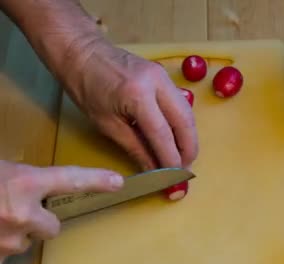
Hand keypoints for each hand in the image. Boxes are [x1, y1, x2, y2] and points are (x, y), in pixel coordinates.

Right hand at [0, 160, 122, 263]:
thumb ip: (19, 179)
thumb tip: (30, 183)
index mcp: (24, 184)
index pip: (71, 180)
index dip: (96, 180)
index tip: (117, 182)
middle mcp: (23, 214)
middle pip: (52, 227)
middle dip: (38, 223)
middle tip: (10, 211)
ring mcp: (8, 241)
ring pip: (22, 244)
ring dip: (10, 236)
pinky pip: (2, 257)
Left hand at [62, 38, 198, 170]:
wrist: (82, 51)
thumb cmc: (86, 87)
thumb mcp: (107, 124)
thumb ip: (135, 147)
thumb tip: (153, 168)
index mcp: (138, 95)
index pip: (163, 134)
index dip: (171, 159)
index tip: (173, 179)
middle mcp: (158, 83)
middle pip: (185, 122)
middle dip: (188, 149)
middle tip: (184, 170)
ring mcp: (164, 77)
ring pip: (188, 113)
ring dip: (188, 138)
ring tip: (182, 157)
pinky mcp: (165, 76)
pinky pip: (181, 104)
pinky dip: (182, 124)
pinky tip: (176, 138)